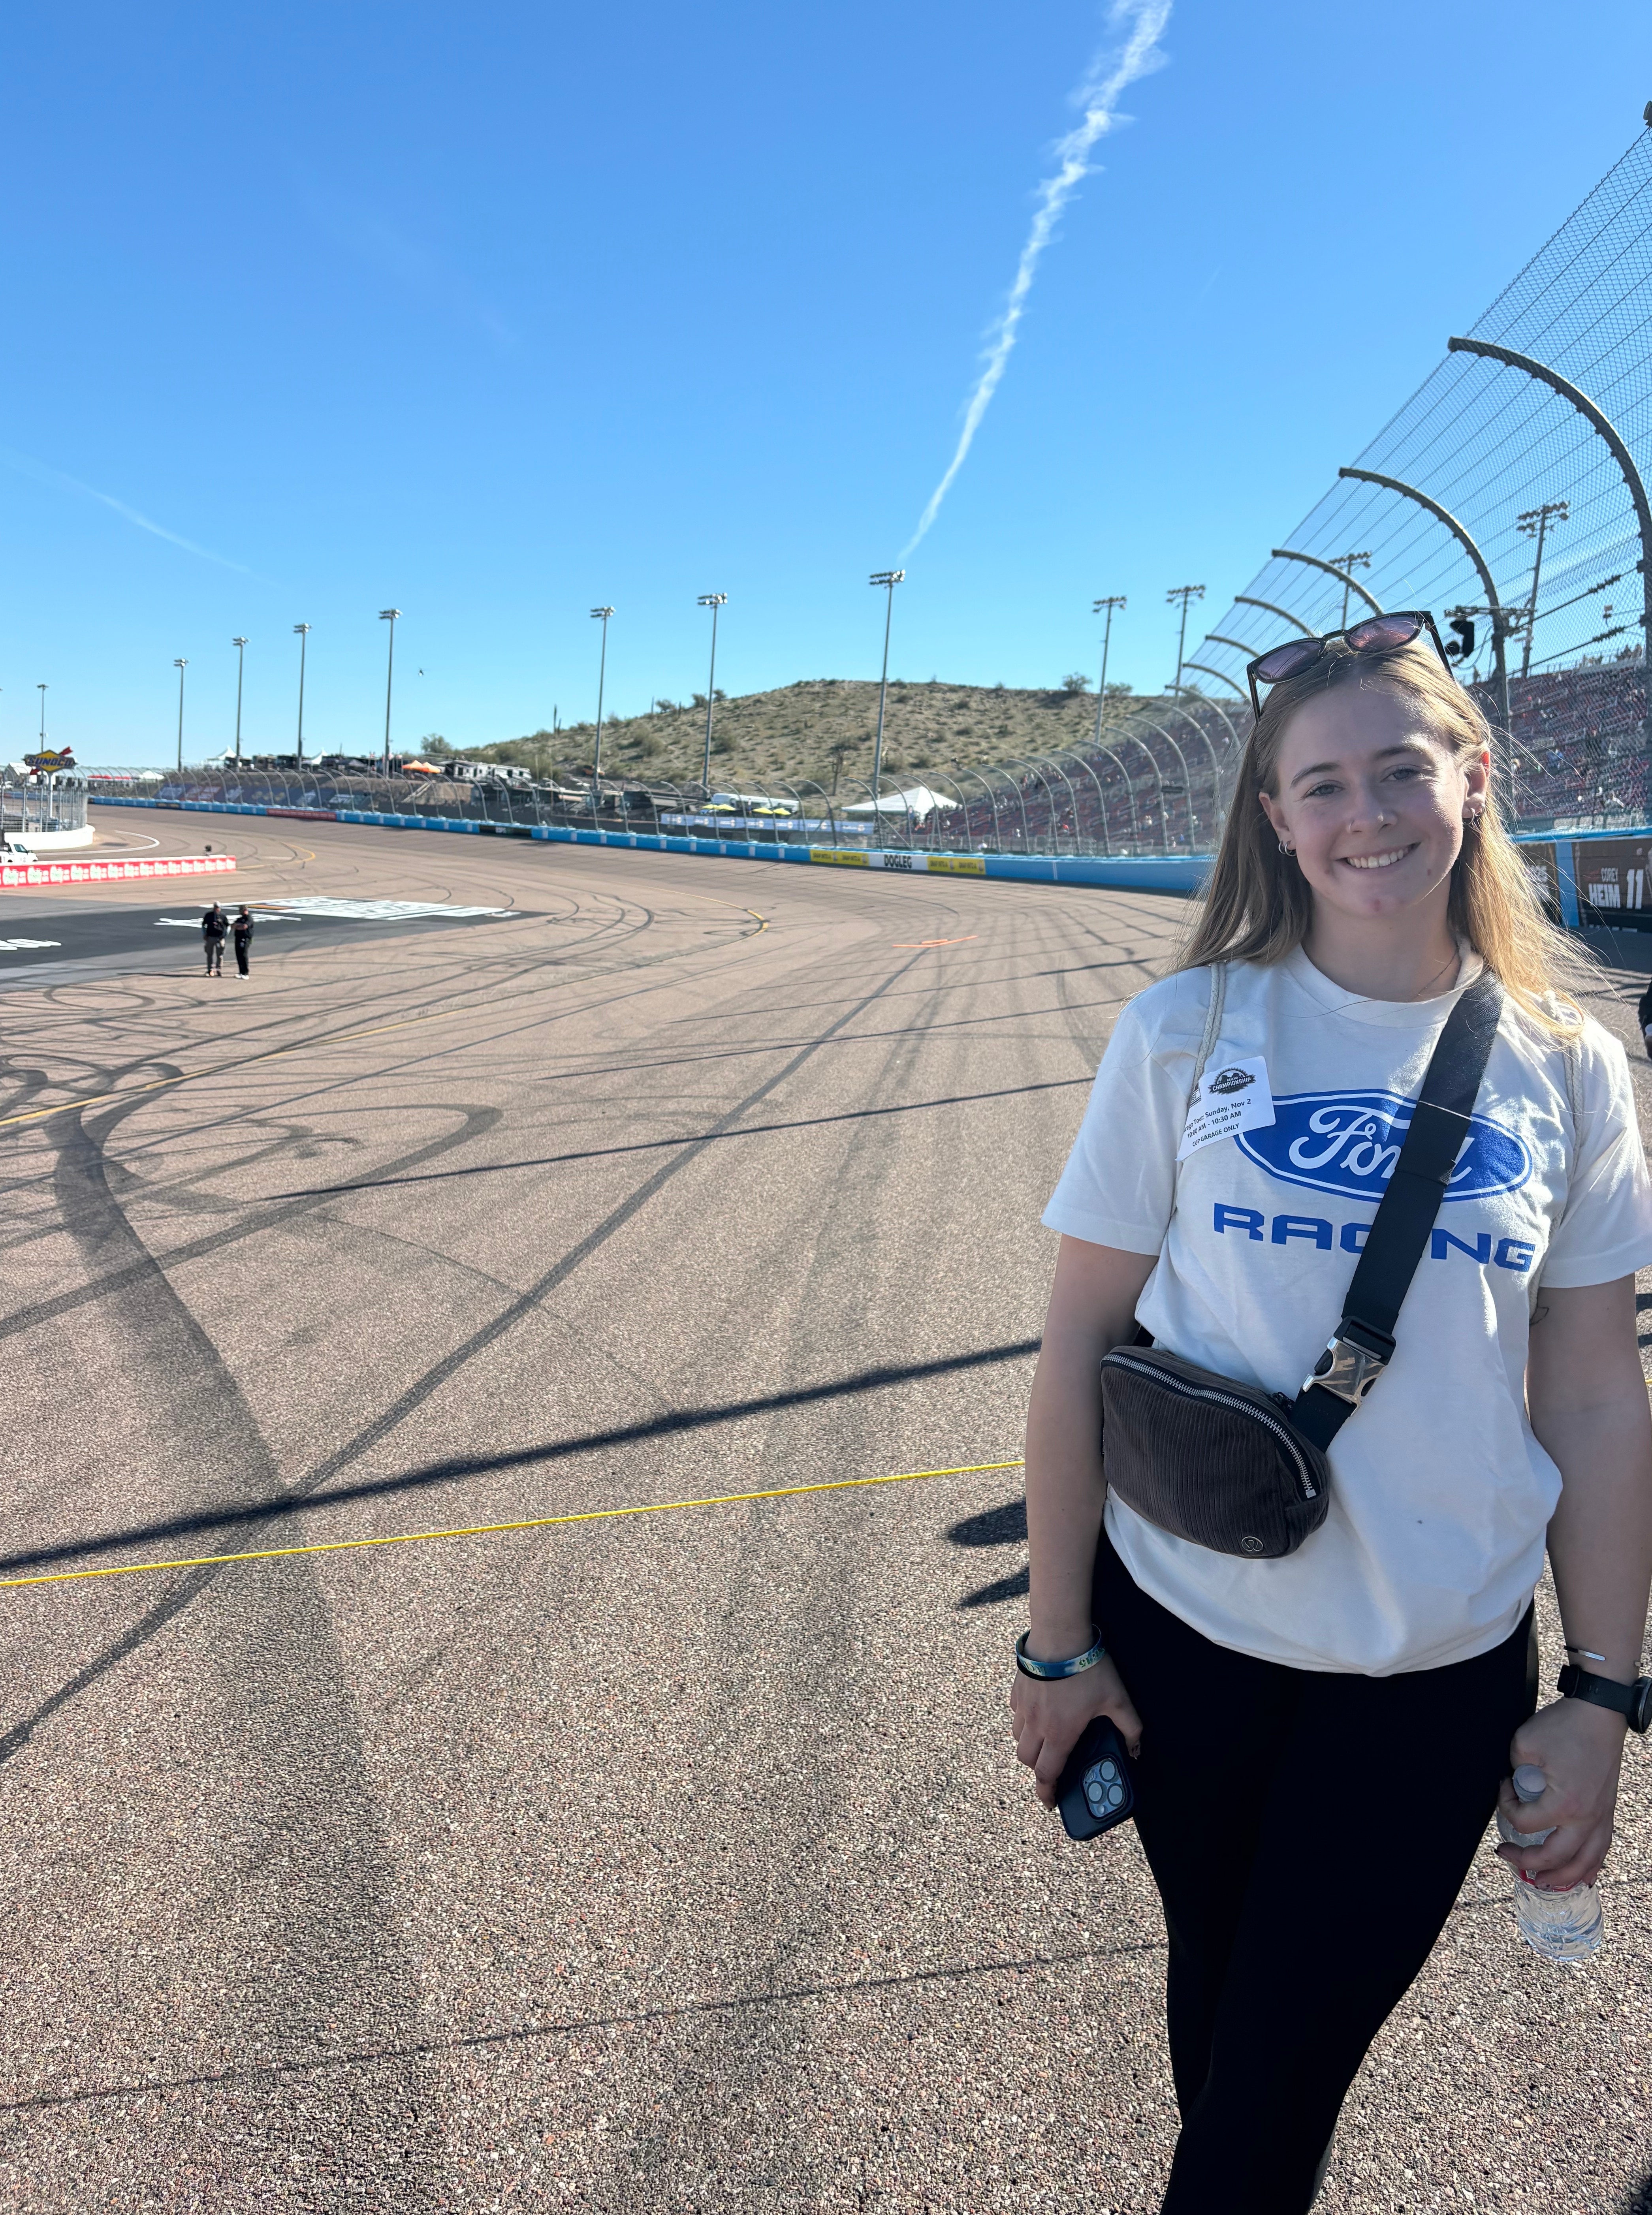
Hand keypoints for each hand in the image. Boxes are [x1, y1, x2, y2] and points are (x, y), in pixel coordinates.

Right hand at [1011, 1654, 1141, 1810]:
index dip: (1046, 1794)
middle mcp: (1036, 1725)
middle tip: (1052, 1768)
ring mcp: (1024, 1707)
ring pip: (1018, 1739)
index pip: (1047, 1775)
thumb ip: (1130, 1728)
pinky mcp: (1017, 1690)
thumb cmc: (1087, 1668)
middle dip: (1038, 1771)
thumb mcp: (1117, 1700)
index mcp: (1060, 1734)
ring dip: (1029, 1746)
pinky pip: (1016, 1714)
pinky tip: (1038, 1711)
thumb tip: (1135, 1748)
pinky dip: (1024, 1721)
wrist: (1059, 1635)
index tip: (1050, 1802)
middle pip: (1027, 1761)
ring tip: (1045, 1740)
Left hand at [1495, 1697, 1627, 1890]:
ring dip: (1562, 1877)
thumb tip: (1515, 1784)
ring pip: (1585, 1863)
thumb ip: (1515, 1768)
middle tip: (1505, 1854)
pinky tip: (1581, 1874)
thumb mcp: (1525, 1742)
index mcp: (1564, 1804)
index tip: (1503, 1787)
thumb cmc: (1565, 1726)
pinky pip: (1601, 1849)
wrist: (1600, 1713)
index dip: (1505, 1808)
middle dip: (1527, 1863)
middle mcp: (1586, 1818)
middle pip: (1555, 1858)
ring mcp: (1601, 1817)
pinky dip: (1590, 1866)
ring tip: (1541, 1881)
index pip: (1525, 1823)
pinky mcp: (1608, 1811)